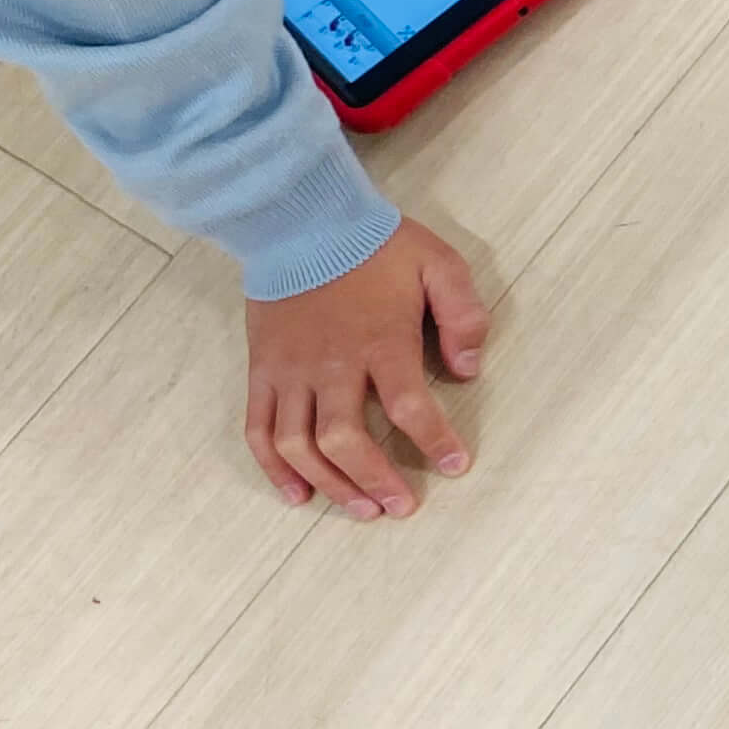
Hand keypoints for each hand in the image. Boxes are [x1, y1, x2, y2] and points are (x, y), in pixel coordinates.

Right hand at [246, 217, 488, 519]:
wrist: (299, 217)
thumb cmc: (375, 243)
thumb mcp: (440, 264)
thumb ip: (464, 316)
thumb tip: (470, 369)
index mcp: (380, 341)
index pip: (409, 406)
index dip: (433, 441)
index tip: (455, 466)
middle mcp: (331, 365)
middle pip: (346, 439)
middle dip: (375, 480)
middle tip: (401, 508)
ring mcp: (289, 371)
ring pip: (299, 444)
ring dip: (330, 484)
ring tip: (360, 511)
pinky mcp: (261, 371)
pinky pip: (259, 429)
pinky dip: (273, 468)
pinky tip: (297, 494)